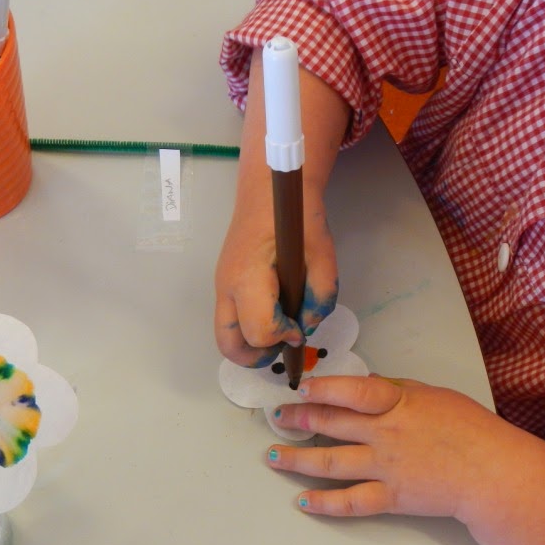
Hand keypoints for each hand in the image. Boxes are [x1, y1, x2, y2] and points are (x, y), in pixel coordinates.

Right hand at [214, 192, 338, 367]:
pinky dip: (249, 329)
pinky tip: (274, 312)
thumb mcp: (323, 256)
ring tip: (281, 327)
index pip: (260, 331)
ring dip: (253, 343)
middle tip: (285, 342)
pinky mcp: (224, 285)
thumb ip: (321, 297)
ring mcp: (221, 287)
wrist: (268, 189)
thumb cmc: (296, 218)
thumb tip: (307, 326)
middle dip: (259, 356)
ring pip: (226, 336)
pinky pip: (231, 321)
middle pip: (230, 346)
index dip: (286, 336)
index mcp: (248, 277)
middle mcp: (226, 287)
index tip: (301, 325)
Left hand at [267, 374, 544, 544]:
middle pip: (333, 423)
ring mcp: (386, 467)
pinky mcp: (391, 497)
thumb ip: (398, 391)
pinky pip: (351, 502)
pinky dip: (325, 503)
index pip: (353, 390)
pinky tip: (302, 500)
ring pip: (332, 462)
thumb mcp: (435, 395)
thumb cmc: (471, 429)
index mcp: (399, 402)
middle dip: (299, 418)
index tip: (300, 386)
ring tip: (272, 456)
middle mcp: (386, 433)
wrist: (494, 474)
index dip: (323, 387)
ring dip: (298, 459)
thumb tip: (366, 385)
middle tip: (276, 416)